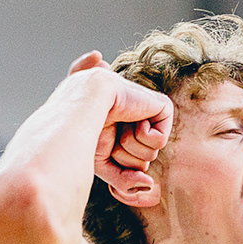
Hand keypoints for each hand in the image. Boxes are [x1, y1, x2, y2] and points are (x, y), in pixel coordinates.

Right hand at [70, 51, 172, 194]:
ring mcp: (145, 107)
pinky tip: (132, 121)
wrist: (81, 108)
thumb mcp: (103, 165)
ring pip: (150, 153)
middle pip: (140, 158)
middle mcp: (130, 111)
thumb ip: (125, 180)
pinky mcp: (160, 103)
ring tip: (117, 127)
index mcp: (112, 117)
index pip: (122, 122)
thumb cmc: (83, 136)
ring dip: (133, 148)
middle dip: (125, 157)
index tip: (96, 59)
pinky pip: (161, 139)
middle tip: (109, 134)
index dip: (114, 114)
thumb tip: (149, 184)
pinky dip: (145, 138)